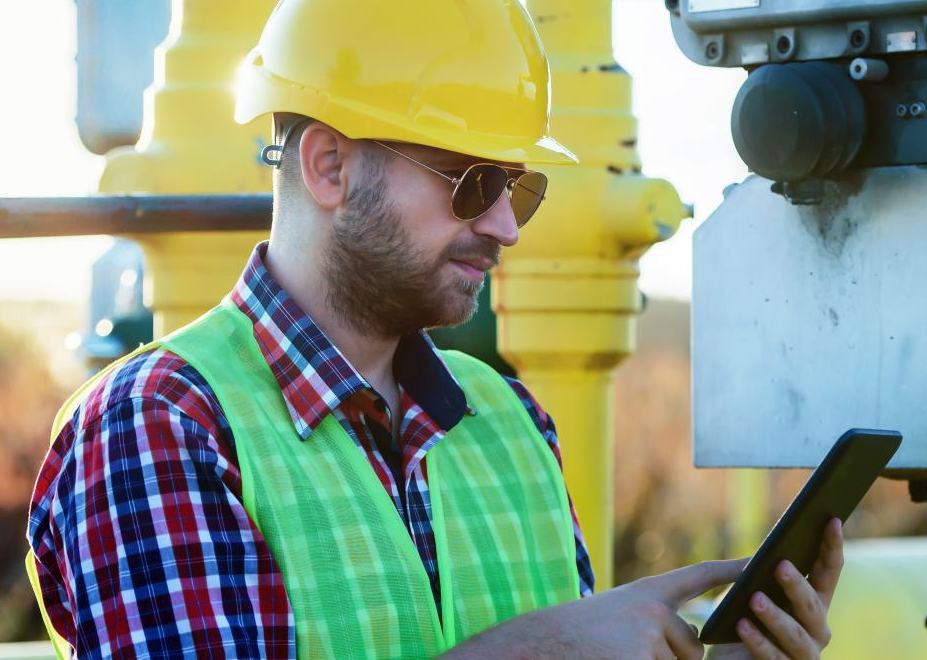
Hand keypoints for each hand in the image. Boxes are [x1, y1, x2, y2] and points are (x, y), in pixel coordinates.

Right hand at [553, 558, 748, 659]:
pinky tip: (617, 659)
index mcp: (647, 592)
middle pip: (692, 646)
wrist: (544, 642)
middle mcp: (653, 609)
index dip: (729, 569)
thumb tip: (695, 643)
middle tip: (628, 648)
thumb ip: (658, 622)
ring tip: (618, 654)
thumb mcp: (622, 614)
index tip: (757, 560)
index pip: (698, 576)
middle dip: (672, 657)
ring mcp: (649, 637)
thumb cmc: (582, 633)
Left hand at [707, 517, 843, 658]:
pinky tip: (741, 624)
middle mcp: (817, 628)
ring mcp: (805, 653)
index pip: (828, 571)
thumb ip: (760, 573)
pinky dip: (757, 640)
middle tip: (780, 565)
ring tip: (754, 598)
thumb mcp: (752, 590)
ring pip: (795, 634)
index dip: (831, 546)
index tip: (831, 520)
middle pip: (812, 604)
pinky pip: (773, 657)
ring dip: (776, 616)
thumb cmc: (745, 618)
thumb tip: (762, 555)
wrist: (732, 659)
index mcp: (814, 602)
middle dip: (797, 585)